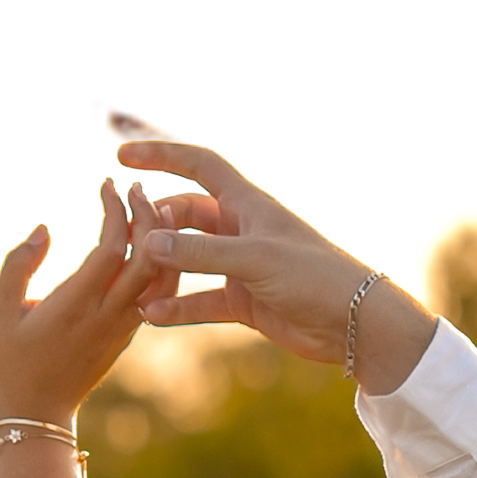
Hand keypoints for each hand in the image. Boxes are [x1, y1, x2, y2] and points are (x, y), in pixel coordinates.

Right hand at [0, 178, 156, 429]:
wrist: (37, 412)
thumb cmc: (11, 359)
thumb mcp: (0, 310)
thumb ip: (18, 265)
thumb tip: (44, 228)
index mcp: (77, 305)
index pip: (112, 248)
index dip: (116, 211)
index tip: (107, 184)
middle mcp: (108, 315)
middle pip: (148, 258)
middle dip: (148, 216)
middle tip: (135, 188)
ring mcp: (123, 327)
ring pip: (160, 277)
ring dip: (160, 239)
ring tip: (147, 208)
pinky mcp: (128, 334)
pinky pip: (155, 293)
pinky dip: (157, 261)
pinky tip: (146, 240)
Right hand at [106, 123, 434, 392]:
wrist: (354, 322)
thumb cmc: (313, 276)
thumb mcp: (254, 259)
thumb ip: (200, 252)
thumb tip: (148, 243)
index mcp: (248, 203)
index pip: (199, 165)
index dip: (162, 155)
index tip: (122, 155)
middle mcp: (241, 230)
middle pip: (185, 216)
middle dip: (155, 224)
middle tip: (128, 240)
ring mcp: (241, 266)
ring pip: (188, 260)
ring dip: (161, 270)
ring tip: (132, 282)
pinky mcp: (244, 302)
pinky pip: (201, 301)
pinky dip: (178, 307)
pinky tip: (151, 315)